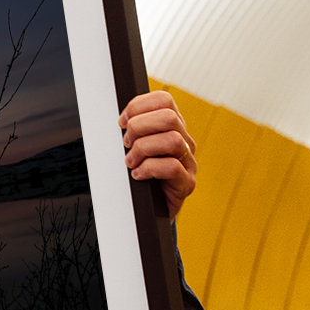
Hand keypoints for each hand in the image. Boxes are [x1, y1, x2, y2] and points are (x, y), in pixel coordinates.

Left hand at [119, 90, 196, 218]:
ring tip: (130, 161)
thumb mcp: (134, 147)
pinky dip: (148, 169)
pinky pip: (172, 167)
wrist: (149, 210)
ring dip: (143, 149)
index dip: (139, 106)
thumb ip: (132, 130)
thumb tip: (120, 120)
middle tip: (126, 144)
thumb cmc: (139, 175)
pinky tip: (137, 175)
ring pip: (172, 140)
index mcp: (172, 127)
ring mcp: (189, 162)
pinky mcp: (187, 183)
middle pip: (168, 117)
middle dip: (139, 127)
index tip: (122, 122)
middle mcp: (184, 141)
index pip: (163, 100)